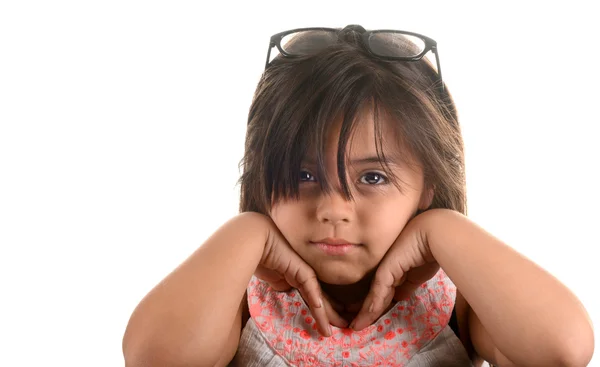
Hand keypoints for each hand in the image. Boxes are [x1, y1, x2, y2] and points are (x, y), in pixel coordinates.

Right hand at [256, 216, 347, 335]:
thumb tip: (286, 291)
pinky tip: (322, 313)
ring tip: (336, 329)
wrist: (257, 240)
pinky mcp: (301, 270)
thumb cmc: (260, 256)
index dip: (322, 311)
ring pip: (319, 297)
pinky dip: (315, 301)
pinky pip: (310, 289)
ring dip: (328, 314)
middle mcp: (304, 275)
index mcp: (297, 277)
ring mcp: (304, 272)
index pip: (313, 296)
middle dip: (332, 314)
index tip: (328, 324)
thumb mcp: (272, 276)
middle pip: (321, 298)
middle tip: (343, 327)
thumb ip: (281, 284)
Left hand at [349, 211, 439, 330]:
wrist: (435, 234)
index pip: (383, 289)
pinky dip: (369, 309)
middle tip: (355, 324)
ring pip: (373, 296)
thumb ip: (407, 285)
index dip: (375, 304)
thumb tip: (398, 298)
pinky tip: (362, 321)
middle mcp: (386, 267)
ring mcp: (384, 268)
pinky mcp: (385, 271)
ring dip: (364, 313)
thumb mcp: (418, 274)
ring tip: (355, 327)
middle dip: (363, 309)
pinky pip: (377, 294)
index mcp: (394, 266)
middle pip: (374, 292)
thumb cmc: (431, 250)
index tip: (367, 316)